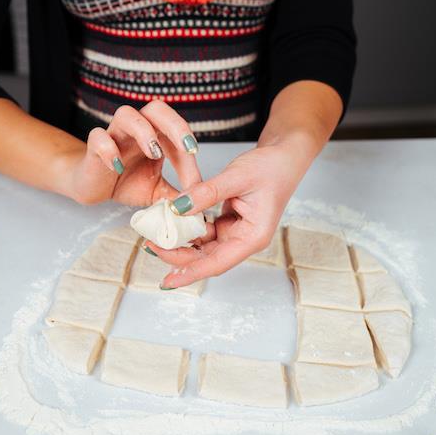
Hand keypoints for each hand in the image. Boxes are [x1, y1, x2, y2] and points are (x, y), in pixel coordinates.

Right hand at [70, 100, 200, 206]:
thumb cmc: (127, 182)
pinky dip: (108, 149)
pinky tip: (118, 166)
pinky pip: (98, 137)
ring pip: (126, 114)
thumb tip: (201, 210)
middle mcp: (137, 128)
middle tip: (187, 148)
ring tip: (154, 153)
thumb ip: (178, 196)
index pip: (178, 134)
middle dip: (175, 125)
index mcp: (157, 135)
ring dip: (143, 131)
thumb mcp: (159, 192)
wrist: (94, 187)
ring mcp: (114, 134)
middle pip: (157, 109)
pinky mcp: (93, 147)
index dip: (190, 154)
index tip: (197, 179)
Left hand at [145, 134, 316, 287]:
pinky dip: (188, 226)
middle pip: (207, 257)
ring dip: (181, 240)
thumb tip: (177, 208)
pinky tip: (172, 220)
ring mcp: (236, 232)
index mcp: (253, 237)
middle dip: (179, 255)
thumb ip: (206, 193)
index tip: (168, 281)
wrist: (284, 154)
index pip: (217, 262)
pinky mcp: (228, 222)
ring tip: (156, 233)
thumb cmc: (271, 166)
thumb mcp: (236, 177)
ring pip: (203, 245)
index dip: (191, 272)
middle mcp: (244, 239)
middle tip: (151, 245)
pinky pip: (204, 230)